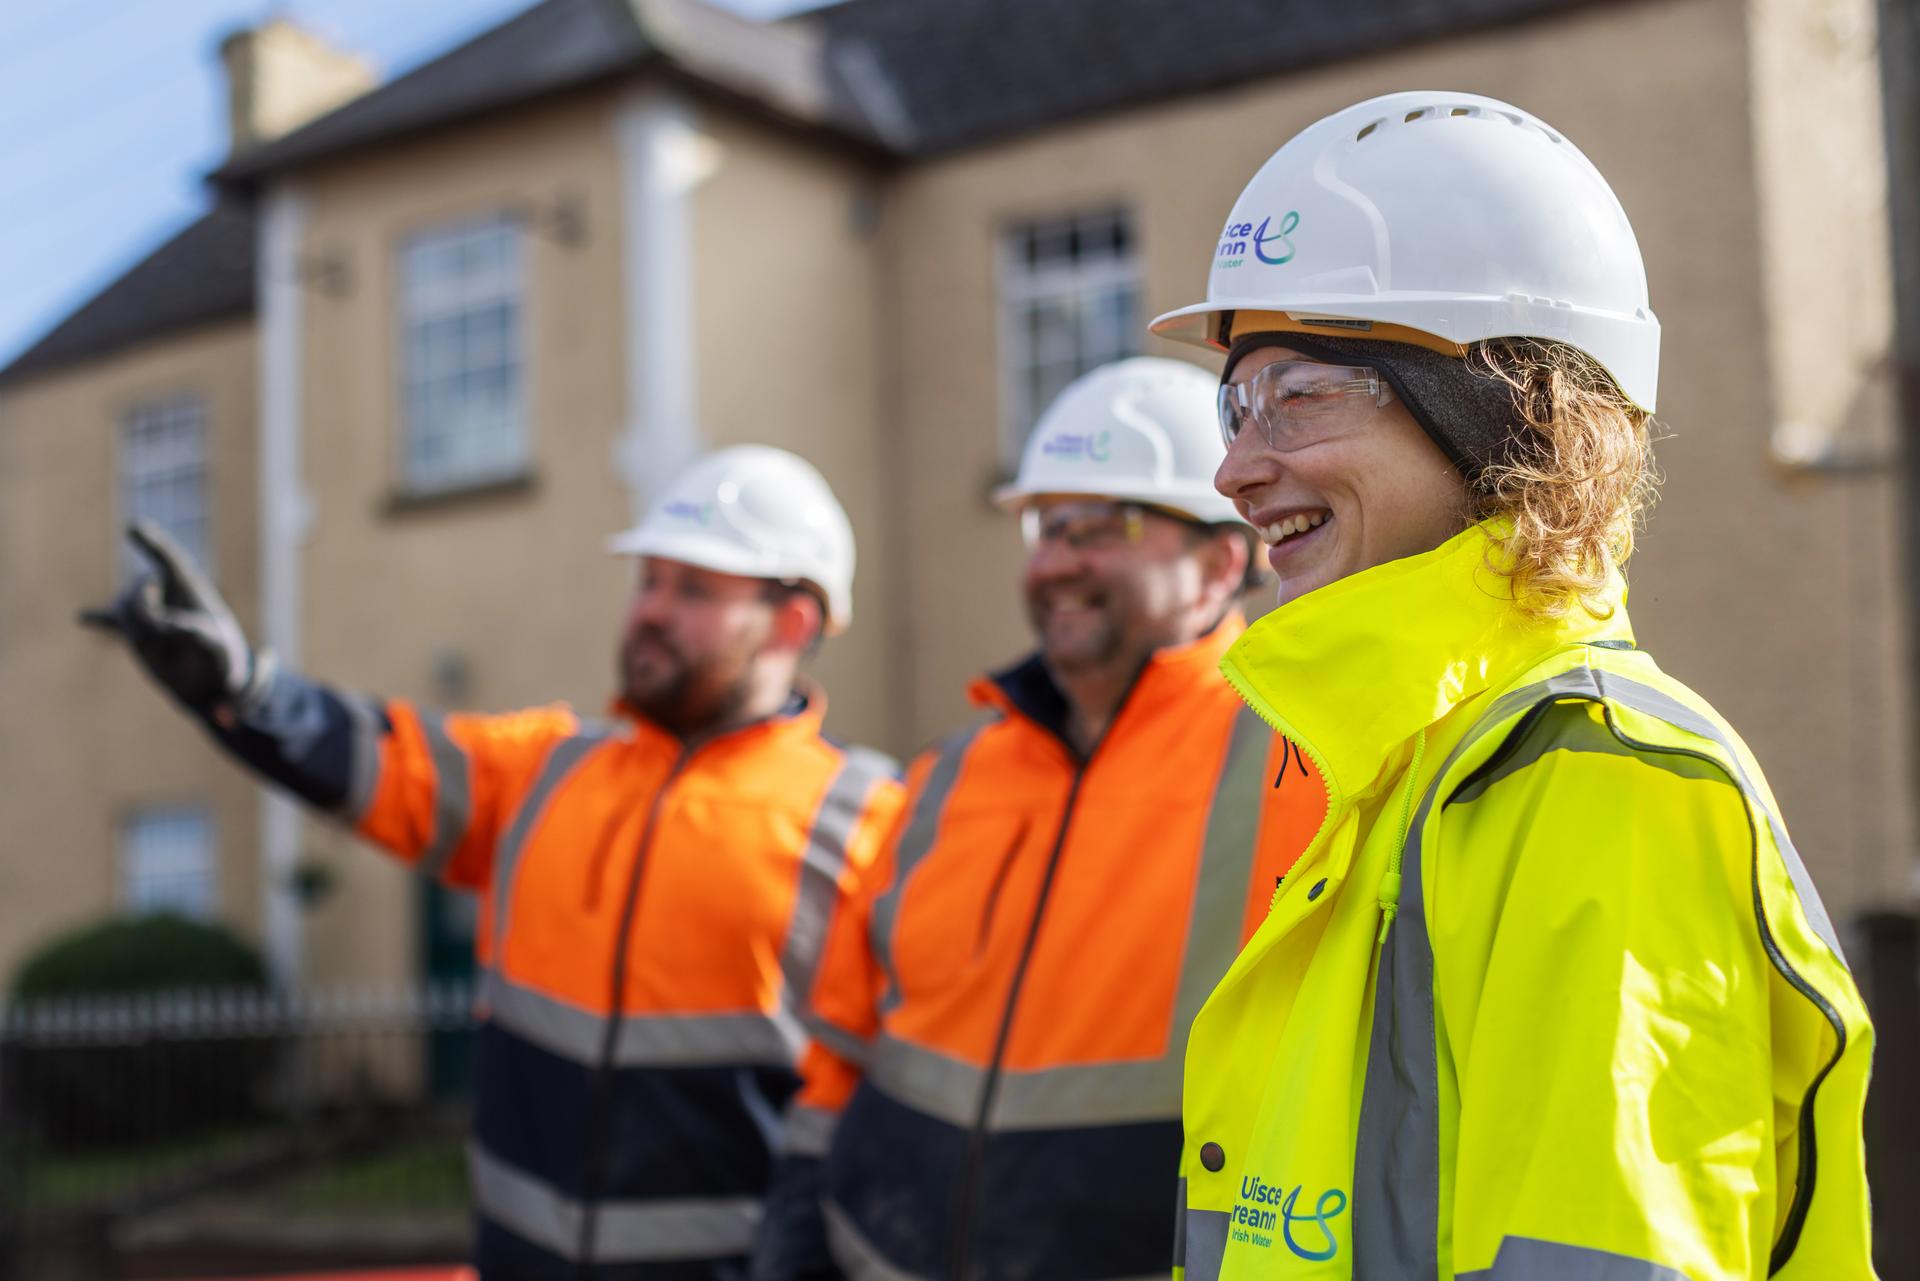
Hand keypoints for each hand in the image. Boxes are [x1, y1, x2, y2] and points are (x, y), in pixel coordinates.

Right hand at [80, 521, 272, 713]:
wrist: (209, 680)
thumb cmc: (221, 657)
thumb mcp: (218, 646)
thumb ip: (197, 634)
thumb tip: (170, 627)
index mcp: (190, 588)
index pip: (169, 559)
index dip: (152, 544)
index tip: (133, 528)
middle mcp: (165, 593)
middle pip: (137, 592)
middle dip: (145, 616)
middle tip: (167, 637)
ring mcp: (147, 611)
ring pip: (123, 611)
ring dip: (136, 632)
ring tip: (159, 649)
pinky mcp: (135, 631)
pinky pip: (110, 620)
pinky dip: (98, 618)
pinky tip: (82, 617)